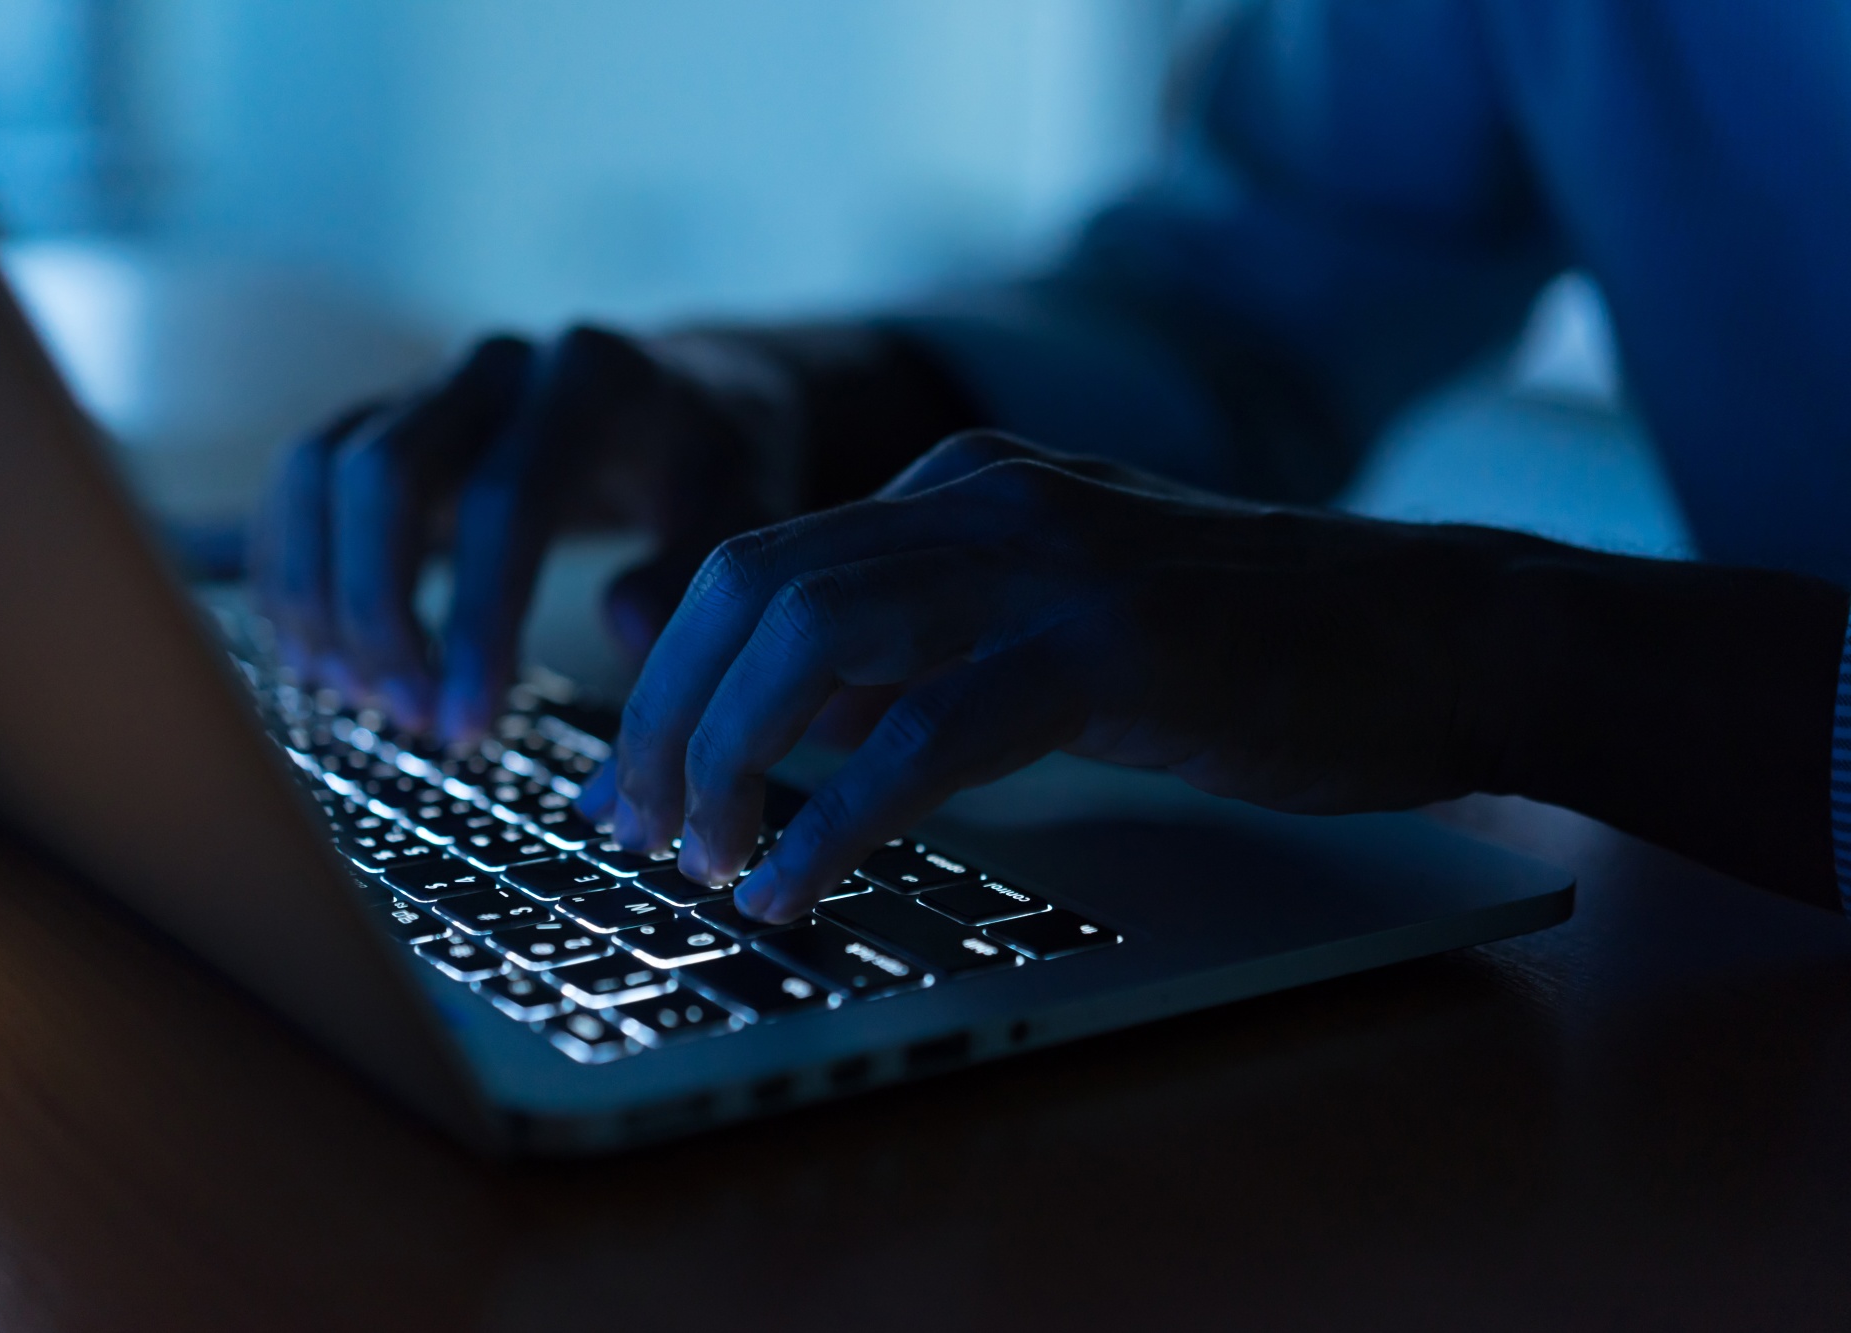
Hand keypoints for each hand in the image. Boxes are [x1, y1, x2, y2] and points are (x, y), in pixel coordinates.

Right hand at [250, 327, 798, 739]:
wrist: (690, 401)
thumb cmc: (717, 473)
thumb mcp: (745, 517)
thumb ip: (694, 573)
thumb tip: (624, 628)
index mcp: (592, 381)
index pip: (505, 501)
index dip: (474, 621)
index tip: (467, 724)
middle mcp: (498, 368)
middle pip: (383, 473)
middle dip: (380, 611)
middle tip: (409, 720)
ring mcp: (433, 384)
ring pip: (322, 469)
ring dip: (319, 592)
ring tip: (356, 695)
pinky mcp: (387, 416)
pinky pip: (303, 477)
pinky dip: (293, 566)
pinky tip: (319, 653)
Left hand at [579, 430, 1530, 921]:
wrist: (1442, 632)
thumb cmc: (1253, 651)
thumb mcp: (1051, 628)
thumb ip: (921, 652)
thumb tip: (782, 725)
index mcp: (956, 485)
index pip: (754, 564)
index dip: (663, 678)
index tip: (628, 781)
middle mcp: (979, 498)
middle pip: (746, 589)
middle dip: (664, 721)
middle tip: (637, 832)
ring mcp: (1045, 561)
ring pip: (809, 639)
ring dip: (727, 763)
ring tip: (702, 866)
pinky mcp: (1108, 644)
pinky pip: (924, 730)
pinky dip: (836, 820)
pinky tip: (794, 887)